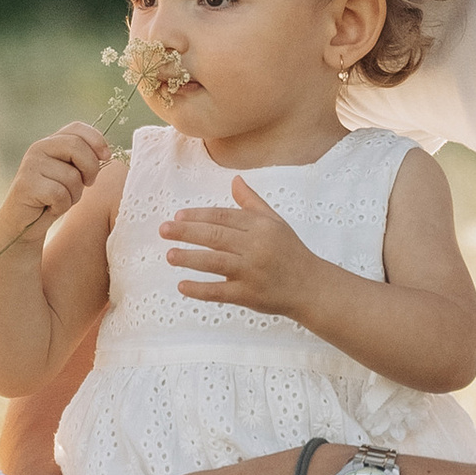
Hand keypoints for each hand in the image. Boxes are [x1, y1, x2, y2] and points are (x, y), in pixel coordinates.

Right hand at [0, 121, 112, 280]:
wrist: (25, 222)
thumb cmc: (54, 197)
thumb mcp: (72, 174)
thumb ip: (84, 160)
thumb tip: (106, 153)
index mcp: (52, 141)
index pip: (77, 128)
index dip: (96, 140)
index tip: (106, 157)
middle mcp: (39, 148)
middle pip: (77, 147)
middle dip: (91, 169)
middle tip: (87, 184)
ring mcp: (31, 165)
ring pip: (71, 176)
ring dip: (74, 194)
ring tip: (61, 199)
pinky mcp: (26, 185)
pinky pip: (60, 194)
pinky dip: (62, 206)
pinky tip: (51, 207)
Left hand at [159, 177, 318, 317]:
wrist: (311, 287)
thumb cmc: (290, 252)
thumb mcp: (275, 222)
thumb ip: (252, 202)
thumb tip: (234, 179)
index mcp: (261, 227)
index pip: (223, 217)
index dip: (199, 215)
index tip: (178, 216)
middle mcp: (255, 247)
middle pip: (215, 236)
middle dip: (187, 232)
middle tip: (164, 230)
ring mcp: (252, 272)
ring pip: (214, 262)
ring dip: (190, 258)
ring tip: (170, 255)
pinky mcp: (249, 295)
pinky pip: (220, 292)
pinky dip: (200, 290)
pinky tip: (182, 286)